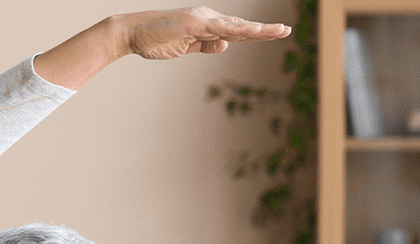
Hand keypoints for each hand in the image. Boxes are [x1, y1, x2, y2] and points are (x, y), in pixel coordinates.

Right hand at [118, 7, 290, 59]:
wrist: (133, 33)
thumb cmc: (155, 41)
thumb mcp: (184, 48)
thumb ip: (205, 46)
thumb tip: (225, 45)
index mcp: (206, 26)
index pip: (235, 32)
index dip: (254, 33)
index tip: (272, 34)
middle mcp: (208, 19)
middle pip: (241, 27)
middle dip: (264, 30)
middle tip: (286, 30)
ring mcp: (203, 20)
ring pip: (236, 26)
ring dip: (259, 29)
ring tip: (279, 31)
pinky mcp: (196, 23)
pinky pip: (221, 27)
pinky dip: (239, 29)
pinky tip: (254, 31)